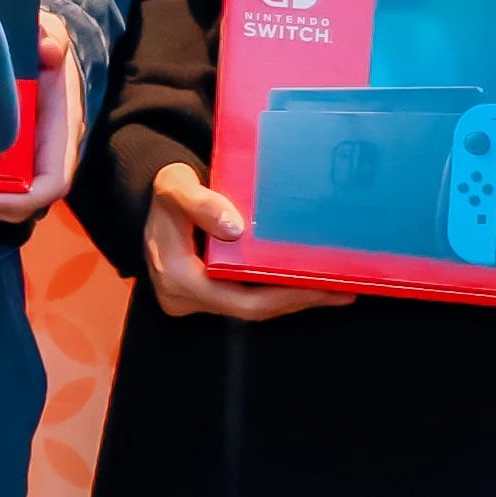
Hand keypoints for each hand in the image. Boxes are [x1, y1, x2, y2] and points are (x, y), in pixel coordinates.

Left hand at [0, 14, 84, 216]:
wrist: (48, 59)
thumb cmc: (52, 60)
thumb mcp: (54, 43)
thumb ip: (52, 44)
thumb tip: (47, 49)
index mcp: (58, 136)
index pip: (52, 183)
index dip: (23, 198)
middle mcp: (39, 157)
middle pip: (9, 202)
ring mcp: (17, 161)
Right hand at [141, 160, 343, 320]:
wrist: (153, 198)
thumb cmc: (168, 190)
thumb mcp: (175, 186)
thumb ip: (201, 203)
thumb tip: (235, 228)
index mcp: (177, 277)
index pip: (238, 301)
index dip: (281, 297)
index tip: (318, 285)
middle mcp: (185, 297)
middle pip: (251, 310)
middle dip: (297, 301)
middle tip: (341, 290)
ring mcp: (196, 299)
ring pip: (250, 307)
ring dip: (292, 299)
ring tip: (336, 289)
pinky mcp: (207, 294)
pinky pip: (246, 299)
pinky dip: (277, 292)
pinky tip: (307, 284)